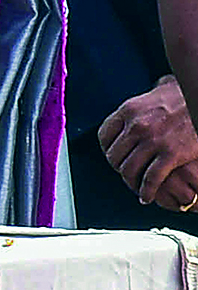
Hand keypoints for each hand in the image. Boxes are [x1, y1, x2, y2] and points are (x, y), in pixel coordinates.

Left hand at [100, 77, 197, 207]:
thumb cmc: (184, 97)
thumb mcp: (156, 92)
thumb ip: (143, 102)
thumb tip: (146, 95)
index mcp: (128, 110)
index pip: (104, 136)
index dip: (107, 151)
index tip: (113, 157)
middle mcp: (137, 126)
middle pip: (115, 156)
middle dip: (119, 168)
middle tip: (126, 174)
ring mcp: (153, 141)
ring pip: (130, 170)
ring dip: (131, 182)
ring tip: (135, 187)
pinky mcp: (171, 154)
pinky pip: (151, 179)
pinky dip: (147, 191)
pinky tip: (147, 196)